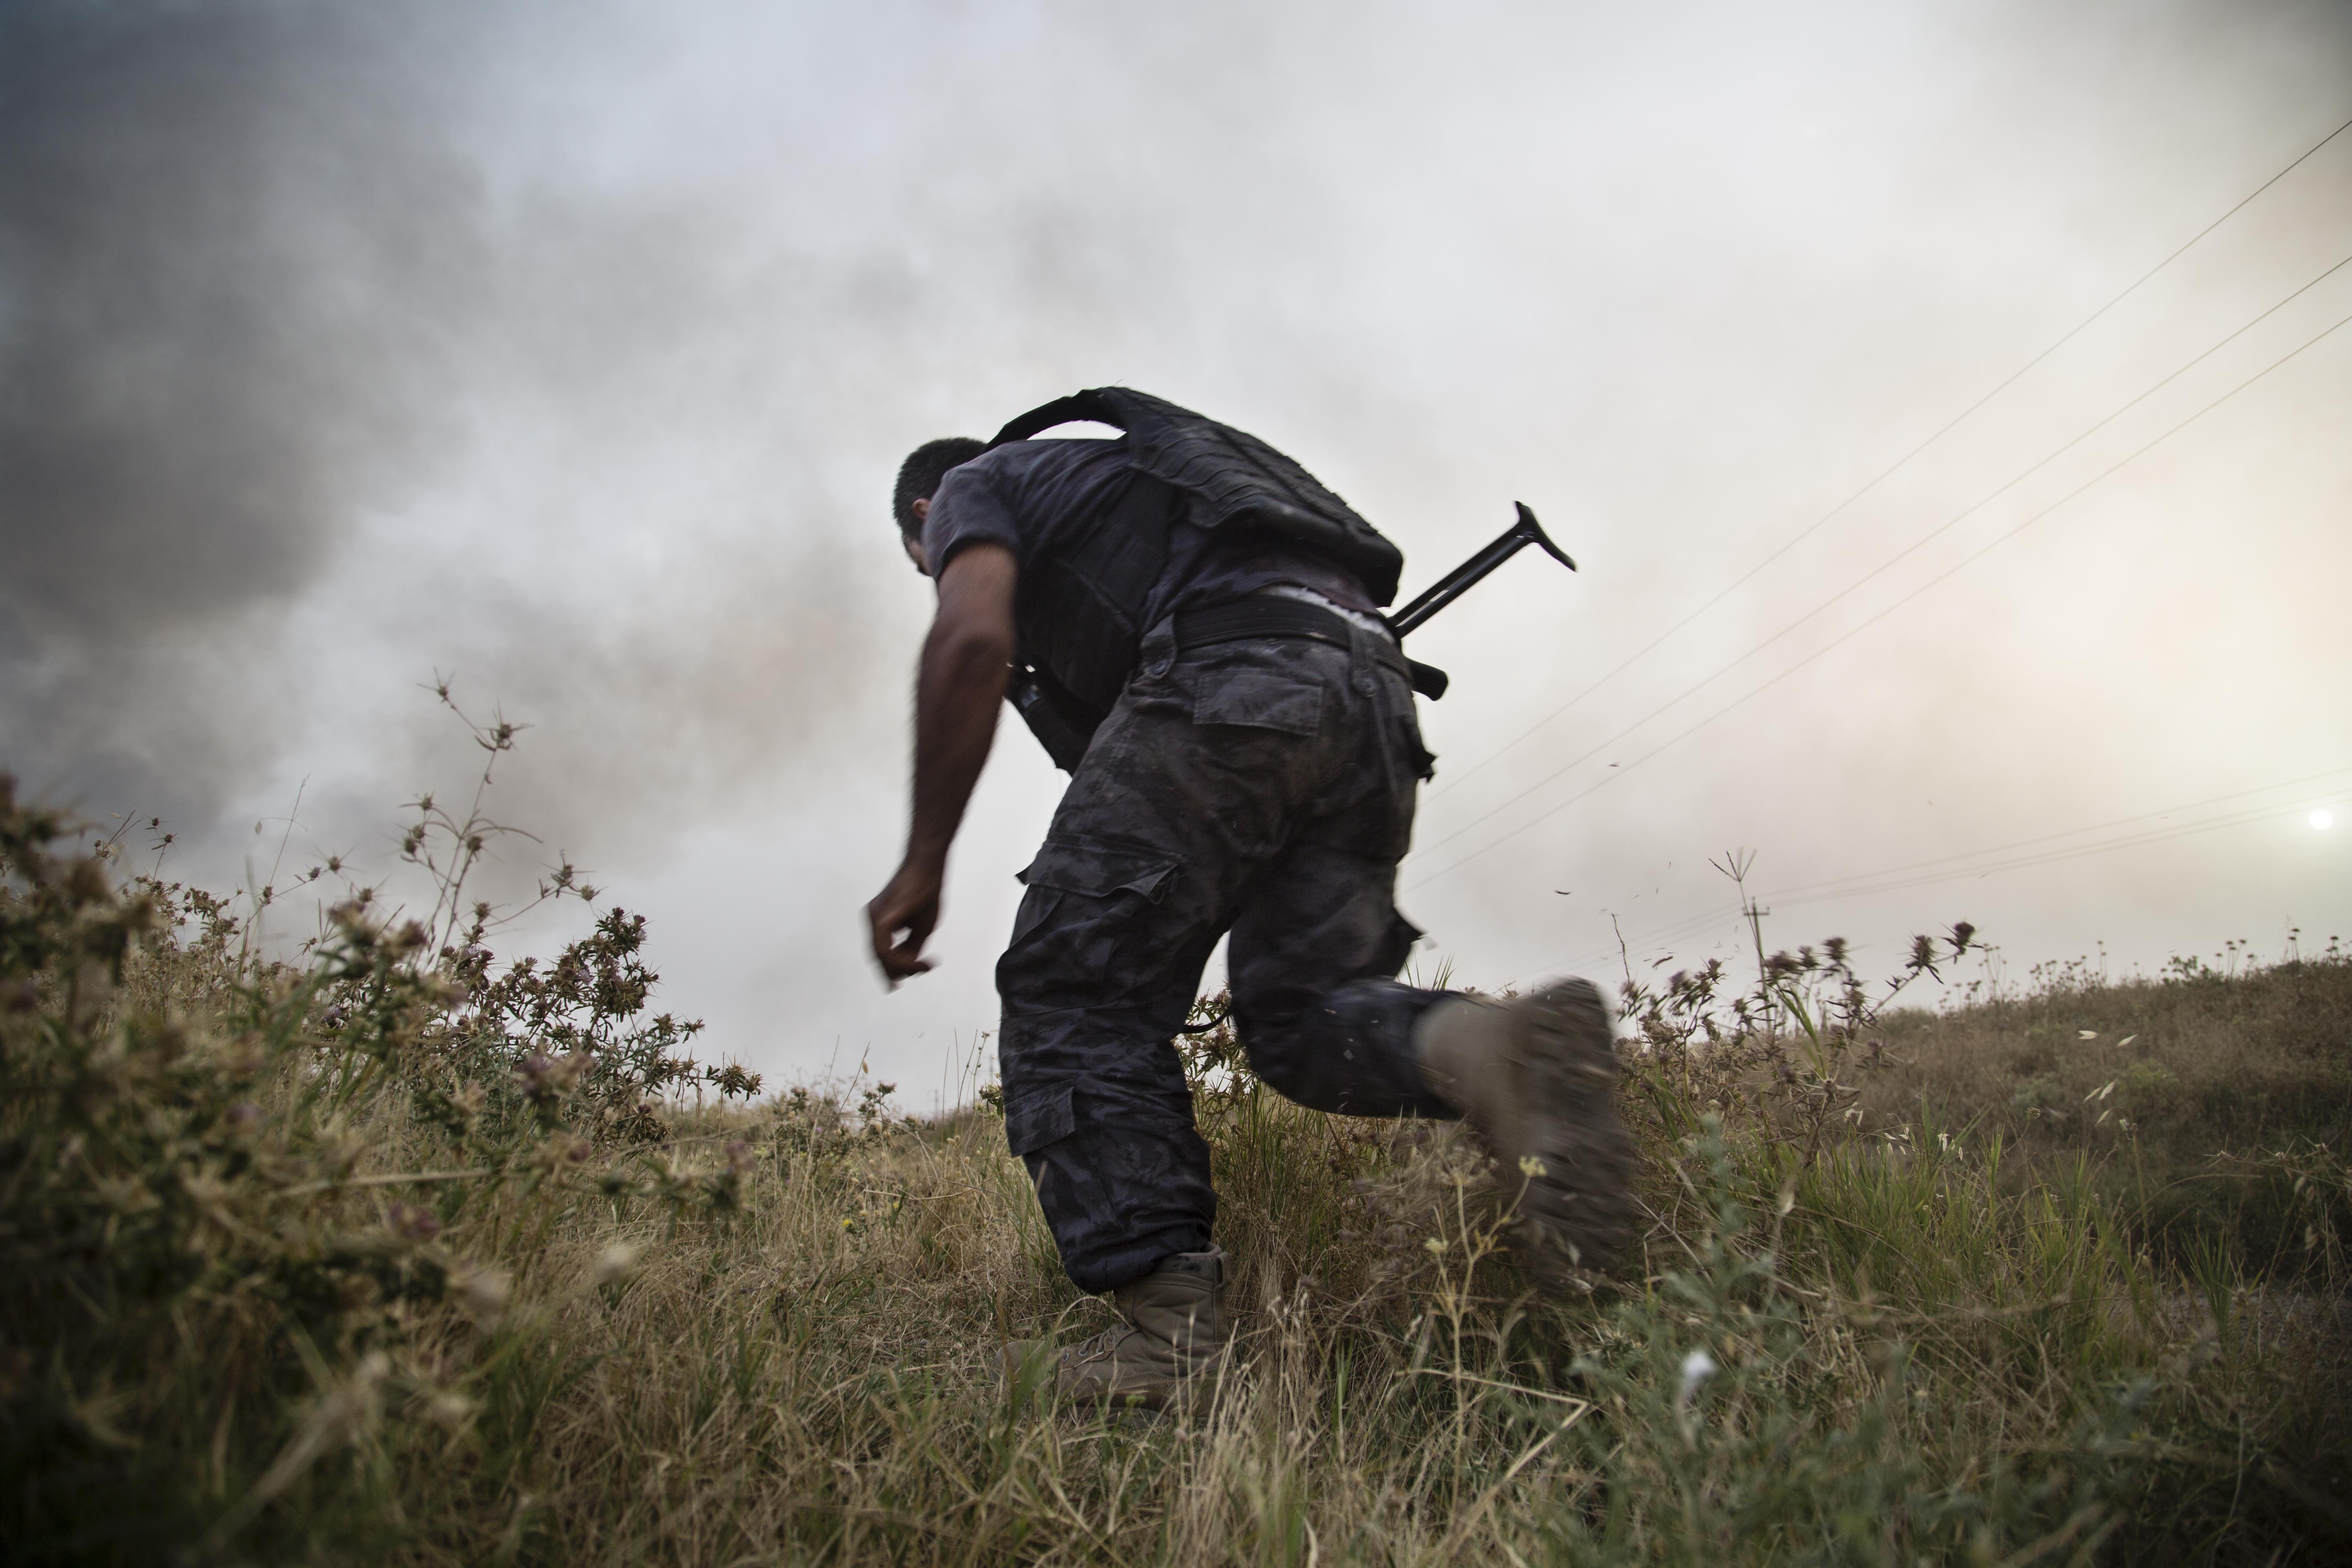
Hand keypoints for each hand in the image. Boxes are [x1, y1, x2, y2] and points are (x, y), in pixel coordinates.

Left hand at [865, 858, 944, 984]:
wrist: (929, 867)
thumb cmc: (927, 892)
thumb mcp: (921, 927)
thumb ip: (912, 947)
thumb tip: (909, 968)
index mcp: (880, 921)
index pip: (882, 952)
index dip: (895, 968)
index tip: (916, 973)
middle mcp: (872, 919)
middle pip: (878, 957)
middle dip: (894, 973)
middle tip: (918, 975)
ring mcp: (874, 918)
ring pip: (882, 956)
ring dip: (904, 967)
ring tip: (925, 966)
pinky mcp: (881, 918)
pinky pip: (886, 950)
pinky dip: (902, 960)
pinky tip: (920, 962)